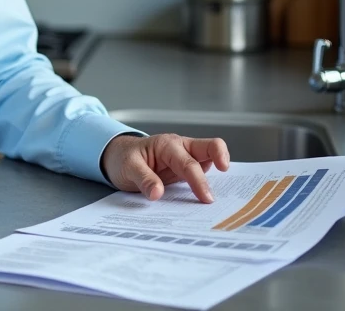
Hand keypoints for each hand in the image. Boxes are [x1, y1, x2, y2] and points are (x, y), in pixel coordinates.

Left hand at [100, 133, 229, 202]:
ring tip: (222, 198)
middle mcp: (181, 148)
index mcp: (167, 145)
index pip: (188, 162)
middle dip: (222, 159)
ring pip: (210, 160)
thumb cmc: (124, 158)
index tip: (206, 198)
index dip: (199, 181)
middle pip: (210, 147)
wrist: (118, 157)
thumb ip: (143, 179)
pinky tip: (209, 198)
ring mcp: (186, 158)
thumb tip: (157, 193)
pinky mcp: (186, 170)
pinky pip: (203, 173)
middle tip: (226, 180)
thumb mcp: (128, 167)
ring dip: (217, 176)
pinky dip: (208, 183)